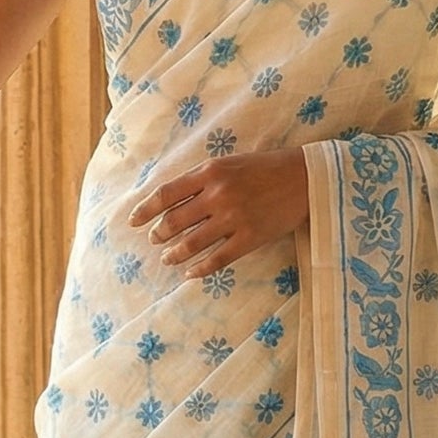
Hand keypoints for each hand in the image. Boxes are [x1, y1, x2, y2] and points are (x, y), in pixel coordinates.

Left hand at [129, 147, 308, 279]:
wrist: (304, 179)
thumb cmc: (264, 169)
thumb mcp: (228, 164)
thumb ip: (201, 179)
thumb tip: (170, 200)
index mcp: (210, 172)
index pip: (166, 193)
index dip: (145, 209)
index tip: (133, 221)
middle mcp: (218, 194)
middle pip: (175, 220)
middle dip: (159, 234)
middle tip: (155, 240)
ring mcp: (234, 218)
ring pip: (192, 243)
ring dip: (175, 254)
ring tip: (168, 258)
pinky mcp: (250, 238)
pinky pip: (217, 259)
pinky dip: (199, 269)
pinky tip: (190, 273)